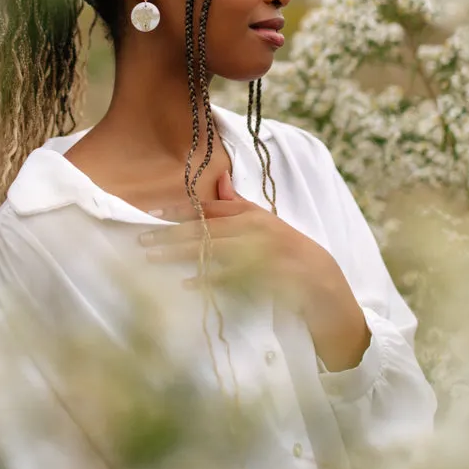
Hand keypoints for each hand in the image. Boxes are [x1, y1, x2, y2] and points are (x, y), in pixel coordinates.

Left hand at [138, 172, 370, 371]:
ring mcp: (264, 255)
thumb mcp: (268, 227)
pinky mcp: (268, 279)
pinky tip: (185, 284)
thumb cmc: (291, 257)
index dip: (182, 209)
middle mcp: (259, 230)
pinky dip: (208, 281)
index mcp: (257, 216)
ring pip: (214, 251)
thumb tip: (221, 180)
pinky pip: (232, 280)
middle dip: (172, 233)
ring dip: (181, 254)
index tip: (153, 212)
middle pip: (207, 228)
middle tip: (141, 238)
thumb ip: (242, 207)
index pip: (213, 208)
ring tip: (152, 258)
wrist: (326, 288)